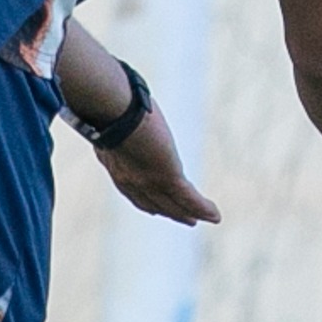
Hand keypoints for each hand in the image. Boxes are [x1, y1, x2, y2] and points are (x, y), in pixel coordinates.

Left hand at [97, 97, 221, 227]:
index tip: (157, 209)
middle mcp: (129, 179)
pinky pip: (188, 199)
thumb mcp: (108, 115)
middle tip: (187, 220)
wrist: (111, 108)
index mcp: (114, 164)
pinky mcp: (167, 176)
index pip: (133, 191)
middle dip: (171, 212)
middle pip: (154, 203)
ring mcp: (149, 180)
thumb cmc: (106, 101)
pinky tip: (215, 215)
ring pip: (173, 205)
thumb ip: (114, 118)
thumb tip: (119, 103)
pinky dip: (203, 208)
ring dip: (190, 214)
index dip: (147, 201)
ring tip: (206, 219)